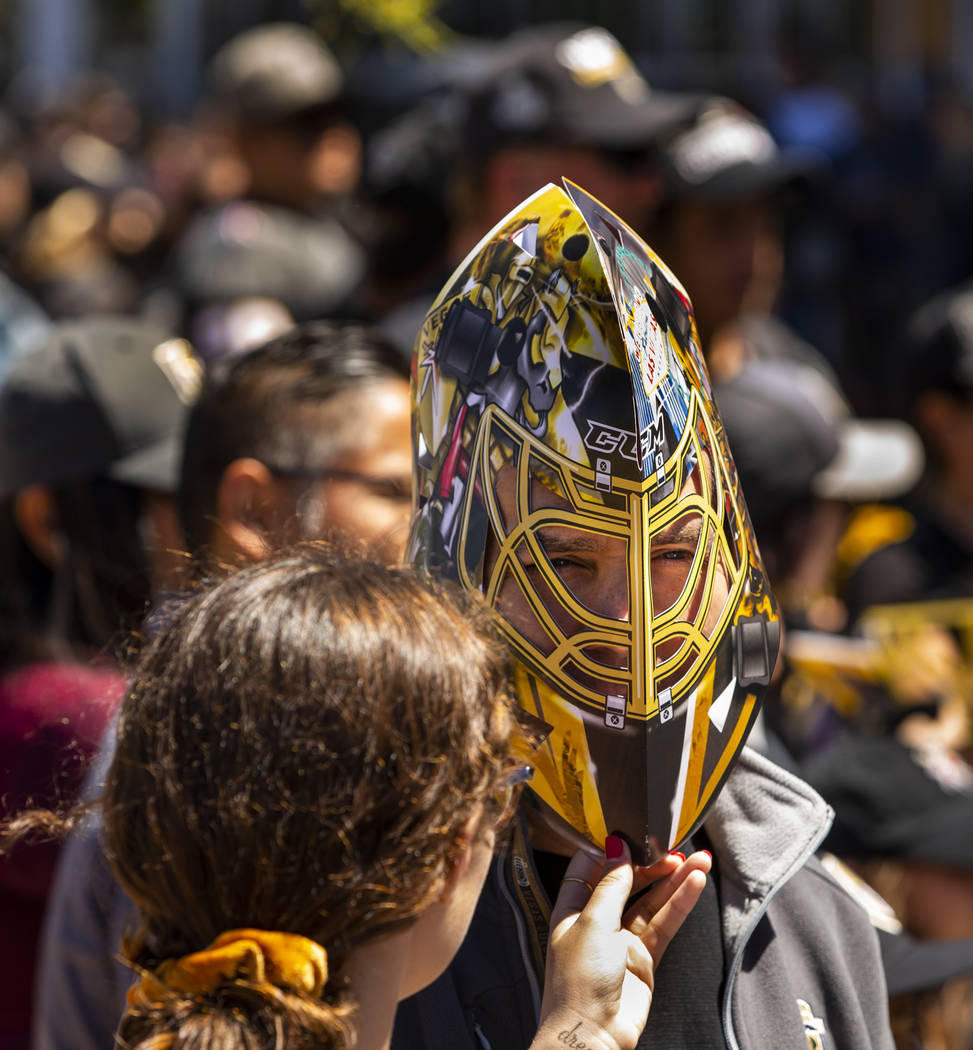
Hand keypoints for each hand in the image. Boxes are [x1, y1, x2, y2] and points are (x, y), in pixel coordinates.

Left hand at [529, 837, 711, 1049]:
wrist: (592, 1036)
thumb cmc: (578, 984)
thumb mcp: (592, 923)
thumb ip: (610, 884)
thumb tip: (616, 847)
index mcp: (572, 908)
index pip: (591, 866)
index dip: (612, 850)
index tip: (634, 833)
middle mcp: (597, 921)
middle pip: (627, 881)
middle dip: (651, 864)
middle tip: (674, 848)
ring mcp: (621, 939)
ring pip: (652, 901)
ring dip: (674, 881)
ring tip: (698, 860)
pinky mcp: (643, 957)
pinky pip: (665, 923)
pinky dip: (680, 903)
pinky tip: (694, 884)